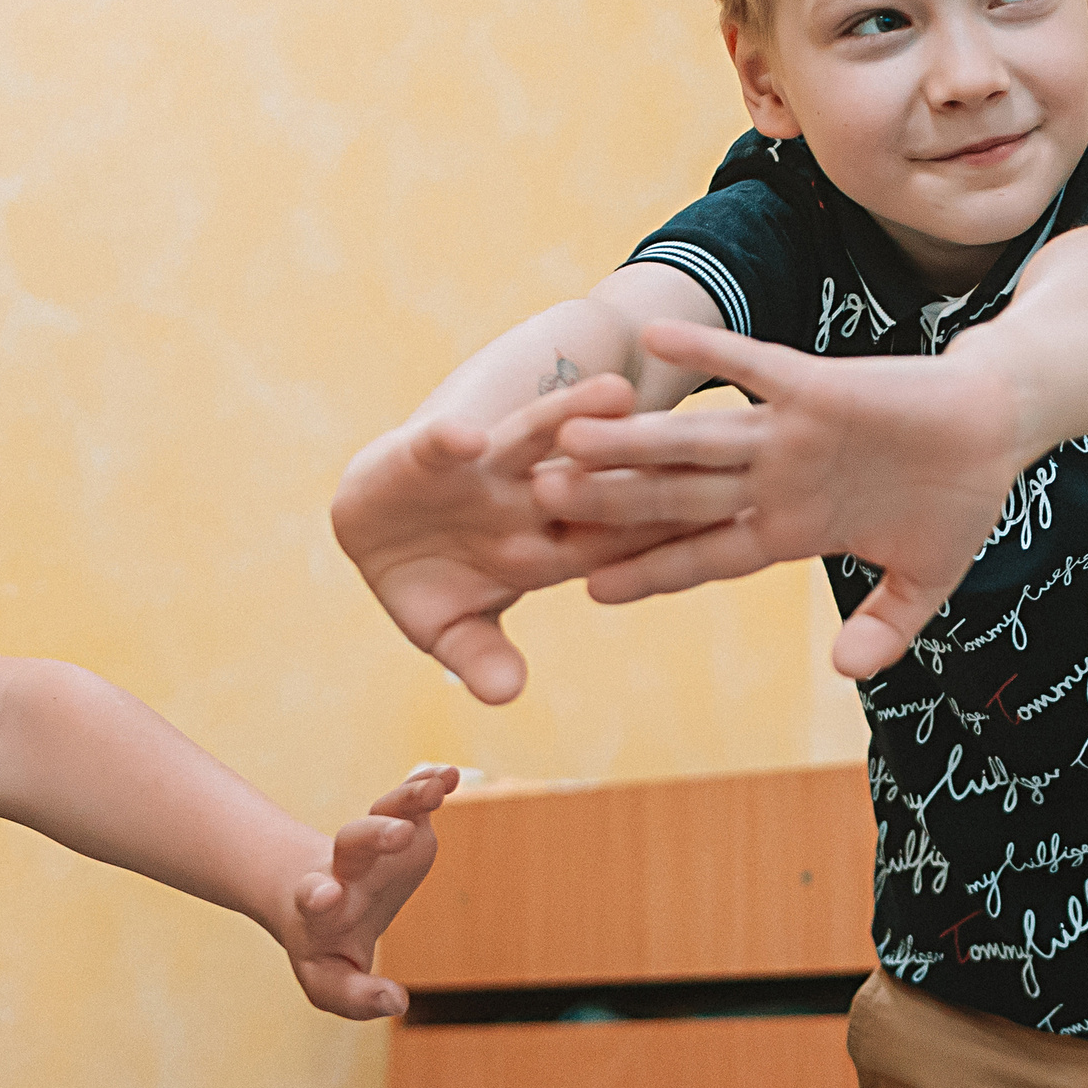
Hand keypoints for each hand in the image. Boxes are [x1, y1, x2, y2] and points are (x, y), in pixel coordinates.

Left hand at [274, 764, 461, 1019]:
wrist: (319, 897)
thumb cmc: (325, 946)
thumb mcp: (331, 980)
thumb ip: (357, 997)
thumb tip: (398, 1003)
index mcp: (322, 909)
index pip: (314, 898)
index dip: (319, 896)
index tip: (327, 895)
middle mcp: (346, 868)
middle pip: (352, 841)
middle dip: (373, 834)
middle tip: (399, 834)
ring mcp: (375, 843)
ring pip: (384, 811)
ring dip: (407, 799)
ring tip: (435, 788)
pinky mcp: (403, 826)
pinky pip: (412, 801)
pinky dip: (429, 785)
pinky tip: (448, 775)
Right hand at [333, 377, 689, 702]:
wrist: (373, 523)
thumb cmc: (433, 580)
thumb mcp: (452, 628)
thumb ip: (479, 656)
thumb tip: (507, 694)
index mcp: (548, 548)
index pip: (615, 544)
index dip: (659, 538)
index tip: (715, 529)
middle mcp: (528, 498)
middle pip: (590, 480)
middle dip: (635, 468)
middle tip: (695, 451)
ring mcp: (484, 470)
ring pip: (535, 438)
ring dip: (569, 417)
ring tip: (615, 393)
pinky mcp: (431, 450)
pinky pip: (441, 444)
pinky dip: (449, 441)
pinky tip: (465, 438)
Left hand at [545, 321, 1027, 678]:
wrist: (997, 425)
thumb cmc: (958, 502)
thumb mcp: (923, 582)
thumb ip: (885, 626)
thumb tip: (848, 672)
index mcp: (792, 527)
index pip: (706, 554)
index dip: (650, 570)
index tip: (588, 590)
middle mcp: (775, 480)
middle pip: (678, 499)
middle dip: (612, 507)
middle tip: (538, 510)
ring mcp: (789, 434)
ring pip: (696, 440)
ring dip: (633, 441)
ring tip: (566, 437)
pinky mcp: (817, 387)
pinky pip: (752, 369)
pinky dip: (707, 354)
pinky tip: (652, 339)